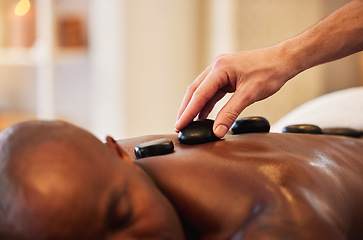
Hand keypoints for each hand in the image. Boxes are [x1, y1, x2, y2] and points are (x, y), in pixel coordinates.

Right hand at [175, 46, 295, 137]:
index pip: (199, 94)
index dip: (188, 112)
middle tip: (179, 125)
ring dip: (195, 106)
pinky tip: (204, 115)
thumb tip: (217, 131)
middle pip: (195, 90)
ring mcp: (222, 71)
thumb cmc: (269, 72)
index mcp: (220, 69)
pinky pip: (213, 91)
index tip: (180, 125)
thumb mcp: (248, 95)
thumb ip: (230, 113)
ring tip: (189, 122)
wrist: (284, 60)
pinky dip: (207, 103)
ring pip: (202, 91)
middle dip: (186, 109)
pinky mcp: (227, 76)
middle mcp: (217, 67)